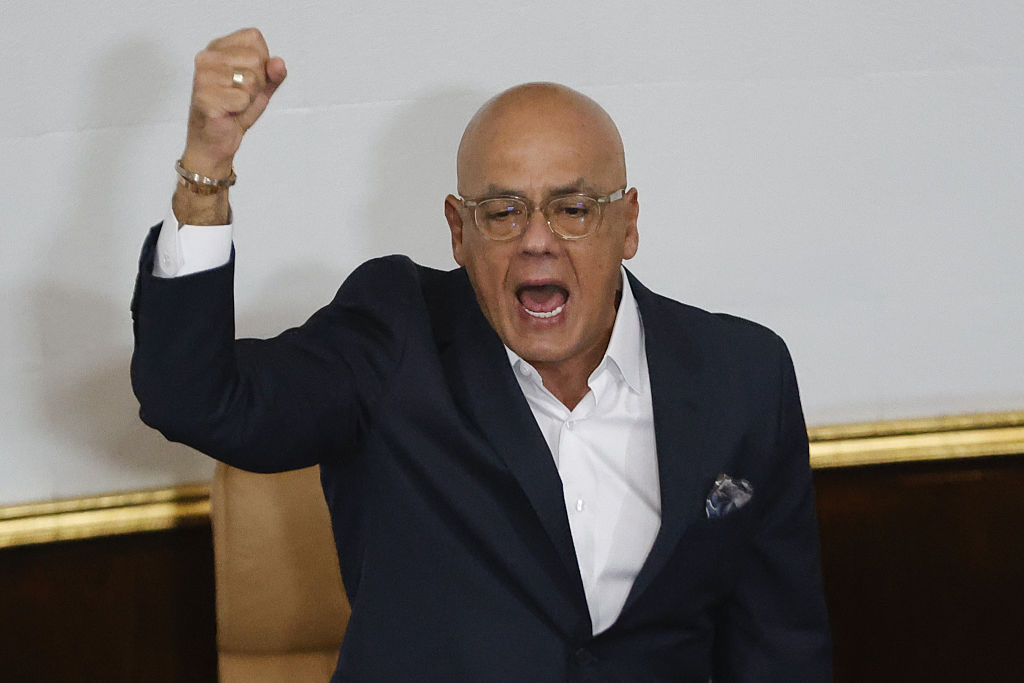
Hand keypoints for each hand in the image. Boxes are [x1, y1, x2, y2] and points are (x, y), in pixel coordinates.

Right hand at [181, 28, 286, 176]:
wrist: (216, 138)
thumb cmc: (234, 110)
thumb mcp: (262, 88)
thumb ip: (274, 73)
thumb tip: (278, 63)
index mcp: (219, 47)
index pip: (254, 38)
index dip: (262, 62)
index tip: (247, 77)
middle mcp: (207, 57)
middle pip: (255, 59)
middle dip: (257, 83)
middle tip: (241, 95)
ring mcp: (203, 76)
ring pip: (250, 79)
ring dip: (249, 97)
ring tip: (234, 103)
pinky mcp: (204, 96)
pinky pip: (242, 99)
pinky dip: (241, 109)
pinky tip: (228, 111)